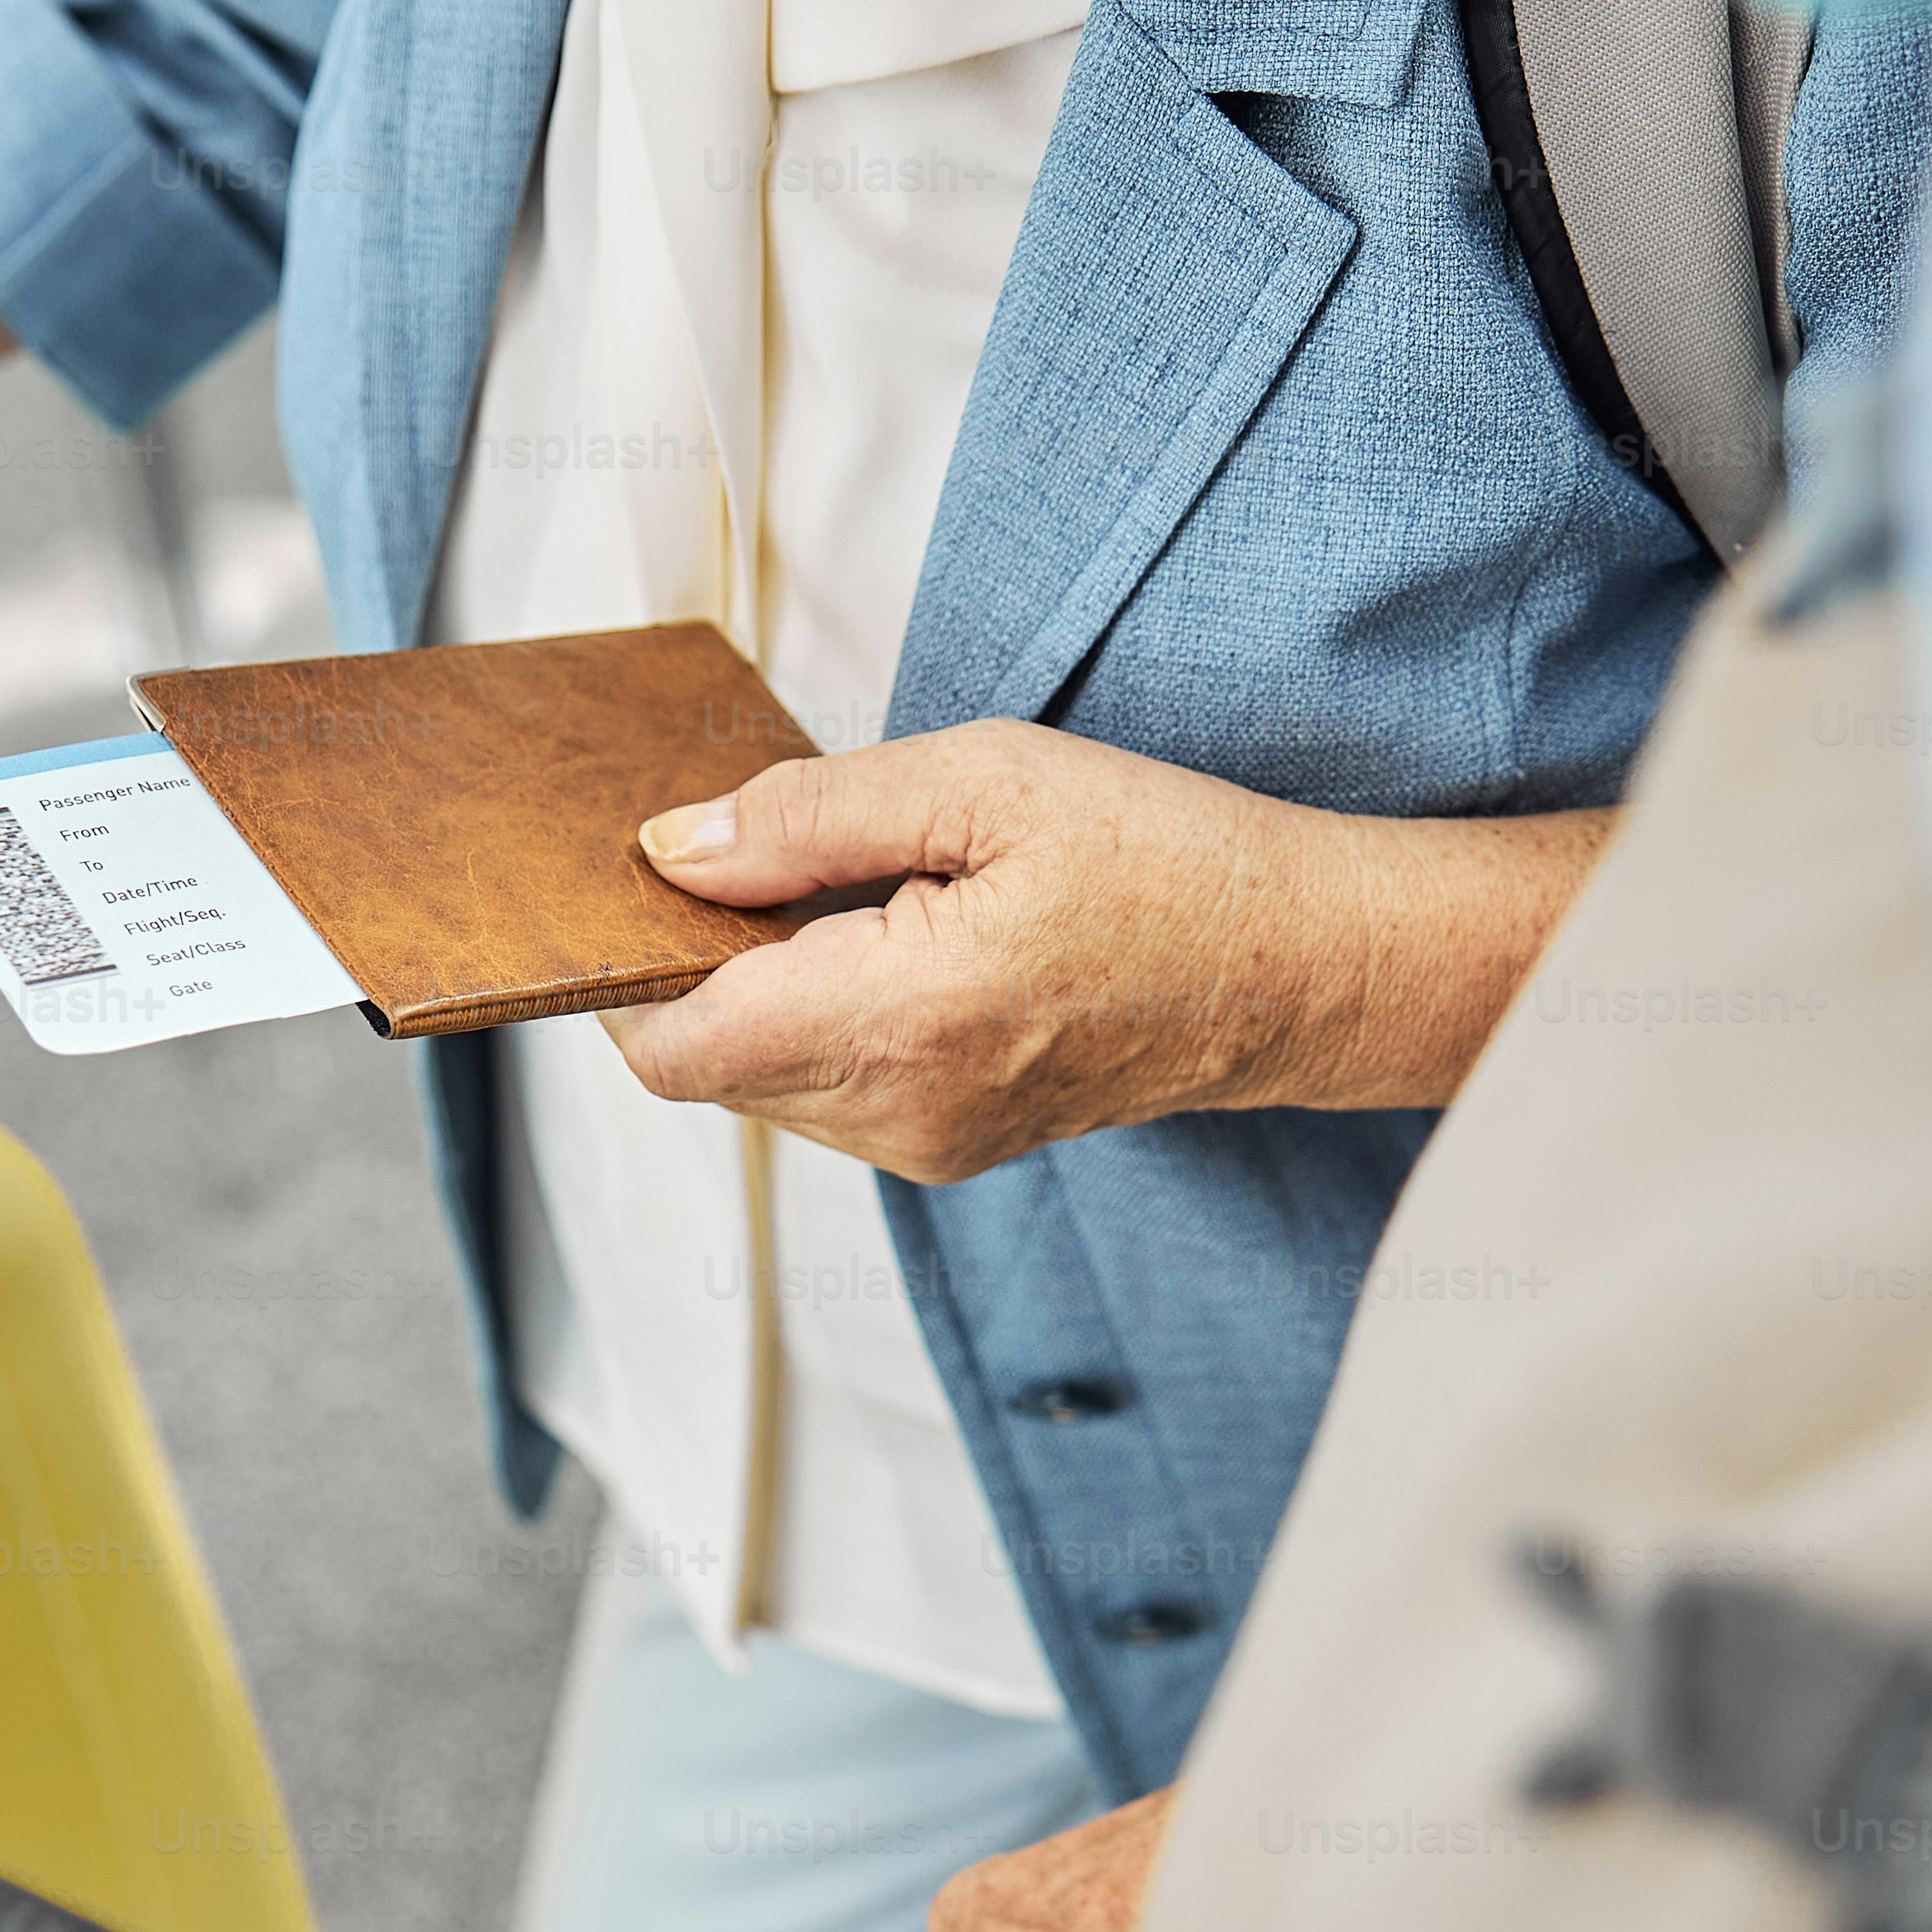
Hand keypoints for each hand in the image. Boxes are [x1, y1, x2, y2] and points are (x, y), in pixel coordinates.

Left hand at [600, 721, 1605, 1183]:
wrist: (1304, 969)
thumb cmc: (1169, 860)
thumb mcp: (984, 782)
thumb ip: (808, 817)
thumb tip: (672, 848)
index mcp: (896, 1021)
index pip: (671, 1046)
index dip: (627, 969)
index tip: (643, 885)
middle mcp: (898, 1112)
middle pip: (706, 1065)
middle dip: (701, 967)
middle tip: (766, 855)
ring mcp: (926, 1146)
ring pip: (764, 1082)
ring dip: (767, 994)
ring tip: (861, 894)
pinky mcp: (952, 1149)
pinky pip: (832, 1092)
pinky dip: (826, 1019)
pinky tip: (899, 942)